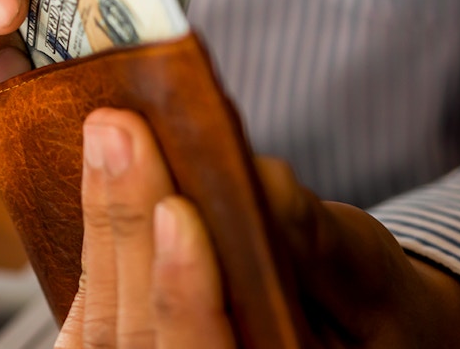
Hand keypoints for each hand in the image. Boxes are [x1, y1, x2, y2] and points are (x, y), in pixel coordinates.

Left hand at [54, 108, 459, 348]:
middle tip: (118, 133)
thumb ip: (315, 239)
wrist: (345, 333)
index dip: (185, 294)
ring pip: (107, 318)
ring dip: (105, 219)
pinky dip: (98, 233)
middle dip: (128, 228)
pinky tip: (98, 163)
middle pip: (142, 334)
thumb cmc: (365, 306)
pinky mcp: (123, 347)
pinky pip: (94, 306)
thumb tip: (260, 180)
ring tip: (106, 132)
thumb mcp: (362, 273)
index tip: (177, 213)